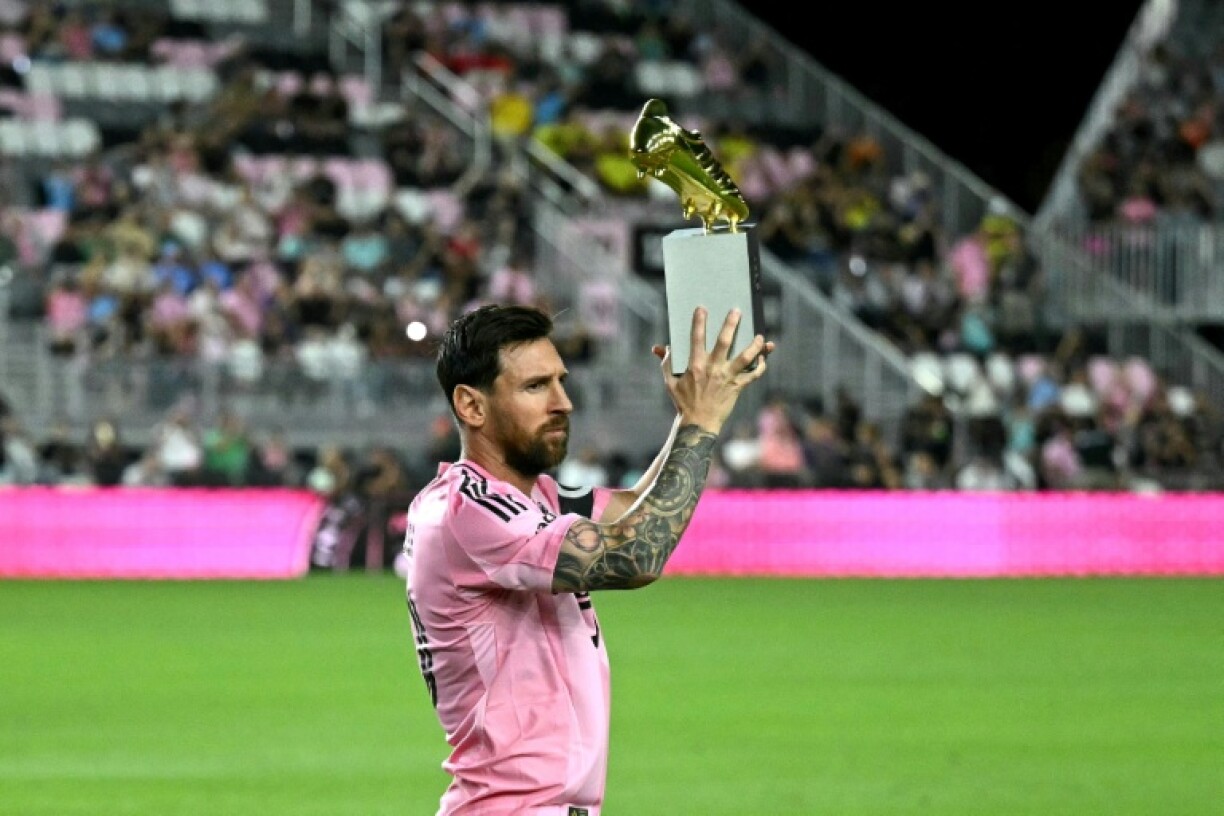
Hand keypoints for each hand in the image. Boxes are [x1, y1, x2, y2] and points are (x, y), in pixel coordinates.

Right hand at [652, 307, 775, 433]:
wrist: (699, 424)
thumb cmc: (683, 402)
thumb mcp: (670, 382)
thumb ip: (666, 362)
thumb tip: (659, 348)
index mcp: (695, 365)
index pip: (696, 338)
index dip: (699, 322)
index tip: (702, 308)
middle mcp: (713, 369)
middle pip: (724, 342)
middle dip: (731, 324)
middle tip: (736, 311)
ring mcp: (727, 378)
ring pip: (744, 357)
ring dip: (754, 346)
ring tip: (761, 337)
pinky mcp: (737, 387)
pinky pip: (753, 375)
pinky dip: (760, 366)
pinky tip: (762, 358)